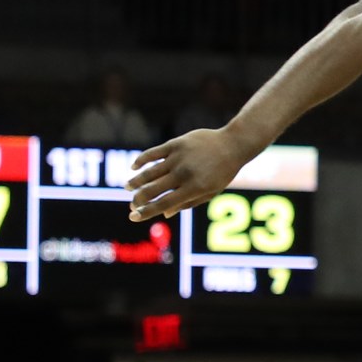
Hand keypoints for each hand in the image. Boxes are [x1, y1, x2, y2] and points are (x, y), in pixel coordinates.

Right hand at [126, 126, 260, 220]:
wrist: (234, 144)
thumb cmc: (223, 172)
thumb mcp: (210, 191)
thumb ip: (188, 203)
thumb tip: (165, 213)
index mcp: (194, 189)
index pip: (163, 203)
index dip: (146, 212)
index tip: (132, 217)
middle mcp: (184, 174)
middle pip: (152, 190)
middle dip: (138, 199)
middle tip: (132, 203)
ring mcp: (178, 158)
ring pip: (149, 172)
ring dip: (135, 181)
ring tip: (128, 187)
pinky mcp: (175, 144)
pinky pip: (152, 153)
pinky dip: (141, 160)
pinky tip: (134, 167)